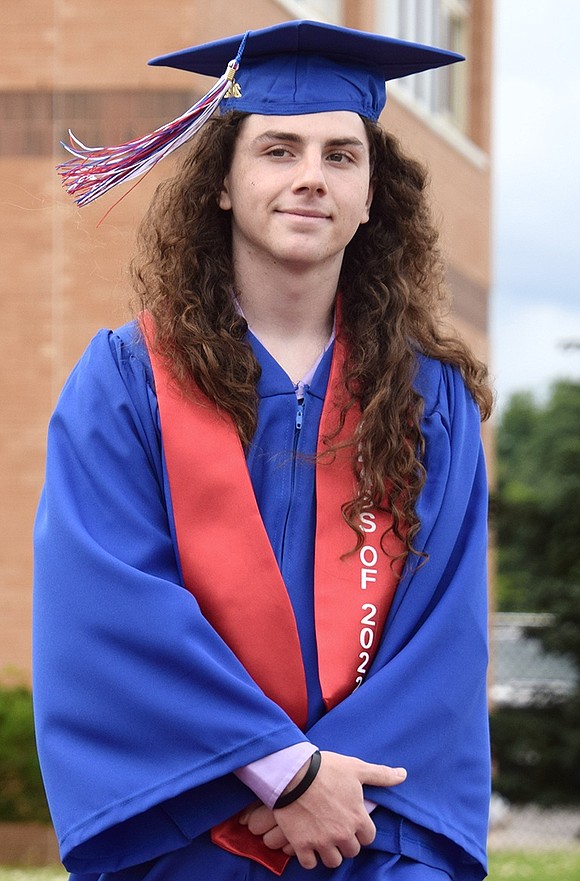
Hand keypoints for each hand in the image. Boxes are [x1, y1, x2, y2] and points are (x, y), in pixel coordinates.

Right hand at [240, 751, 406, 869]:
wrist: (293, 772)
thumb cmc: (326, 768)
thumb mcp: (356, 768)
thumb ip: (381, 775)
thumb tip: (403, 775)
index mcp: (358, 818)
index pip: (368, 838)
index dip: (361, 830)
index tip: (352, 821)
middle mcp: (342, 833)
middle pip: (351, 851)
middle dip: (346, 841)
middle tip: (336, 828)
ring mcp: (322, 841)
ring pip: (333, 861)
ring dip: (329, 852)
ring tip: (323, 838)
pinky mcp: (302, 844)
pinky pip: (310, 863)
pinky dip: (309, 856)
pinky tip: (307, 843)